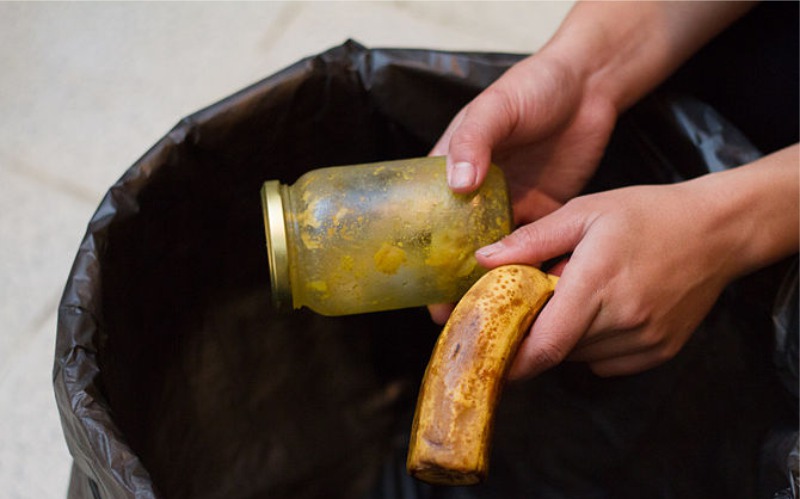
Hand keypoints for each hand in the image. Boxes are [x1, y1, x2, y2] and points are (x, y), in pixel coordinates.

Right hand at [427, 53, 616, 324]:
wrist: (589, 86)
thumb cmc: (533, 86)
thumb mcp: (495, 107)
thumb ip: (474, 140)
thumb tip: (458, 183)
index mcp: (454, 168)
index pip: (426, 217)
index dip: (419, 254)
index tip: (416, 287)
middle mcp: (478, 194)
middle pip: (457, 244)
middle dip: (451, 281)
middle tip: (448, 315)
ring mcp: (510, 205)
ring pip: (494, 253)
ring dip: (488, 282)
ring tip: (482, 315)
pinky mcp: (544, 211)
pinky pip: (533, 248)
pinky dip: (528, 269)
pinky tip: (525, 296)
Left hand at [476, 149, 798, 378]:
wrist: (717, 230)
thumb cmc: (647, 214)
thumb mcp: (584, 212)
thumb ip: (532, 239)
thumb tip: (484, 260)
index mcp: (597, 283)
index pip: (546, 345)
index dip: (514, 361)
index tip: (490, 358)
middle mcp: (622, 319)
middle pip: (558, 350)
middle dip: (538, 332)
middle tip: (539, 302)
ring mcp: (645, 340)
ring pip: (581, 357)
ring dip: (567, 336)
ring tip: (580, 296)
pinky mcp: (660, 351)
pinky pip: (607, 362)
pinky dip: (594, 345)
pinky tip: (605, 311)